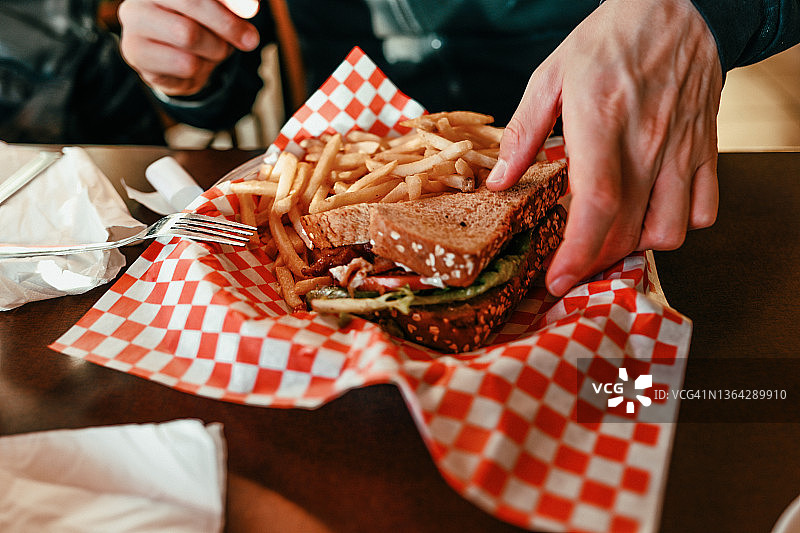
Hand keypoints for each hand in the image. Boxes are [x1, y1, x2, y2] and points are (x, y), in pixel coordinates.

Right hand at [118, 0, 260, 95]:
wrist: (175, 62)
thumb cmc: (200, 26)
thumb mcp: (218, 11)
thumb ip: (231, 4)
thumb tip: (250, 8)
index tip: (252, 11)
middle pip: (192, 4)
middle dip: (227, 25)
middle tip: (249, 41)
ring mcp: (133, 24)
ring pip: (189, 36)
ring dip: (215, 49)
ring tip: (215, 51)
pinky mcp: (136, 53)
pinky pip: (184, 64)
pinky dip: (201, 69)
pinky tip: (195, 65)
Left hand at [486, 0, 722, 295]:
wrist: (680, 6)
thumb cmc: (612, 39)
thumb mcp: (551, 75)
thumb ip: (524, 133)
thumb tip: (500, 182)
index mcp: (602, 123)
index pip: (597, 205)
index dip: (577, 252)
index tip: (558, 279)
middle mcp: (648, 143)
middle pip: (626, 229)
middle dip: (593, 261)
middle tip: (571, 266)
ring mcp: (682, 149)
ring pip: (669, 229)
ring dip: (636, 245)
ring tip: (611, 235)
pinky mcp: (705, 148)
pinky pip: (705, 209)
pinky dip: (679, 224)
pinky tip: (652, 212)